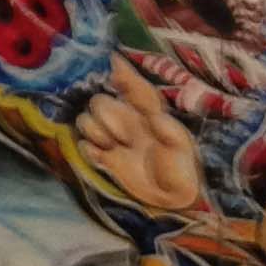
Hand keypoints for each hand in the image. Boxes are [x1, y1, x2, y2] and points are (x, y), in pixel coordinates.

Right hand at [75, 55, 204, 216]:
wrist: (176, 199)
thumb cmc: (181, 168)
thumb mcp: (179, 146)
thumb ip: (166, 129)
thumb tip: (153, 113)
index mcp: (145, 112)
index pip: (129, 84)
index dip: (119, 71)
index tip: (112, 66)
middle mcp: (126, 120)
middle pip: (99, 101)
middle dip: (106, 115)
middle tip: (123, 136)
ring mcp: (113, 139)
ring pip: (86, 121)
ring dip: (95, 131)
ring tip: (111, 147)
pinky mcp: (104, 159)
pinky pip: (84, 146)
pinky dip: (89, 150)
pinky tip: (103, 158)